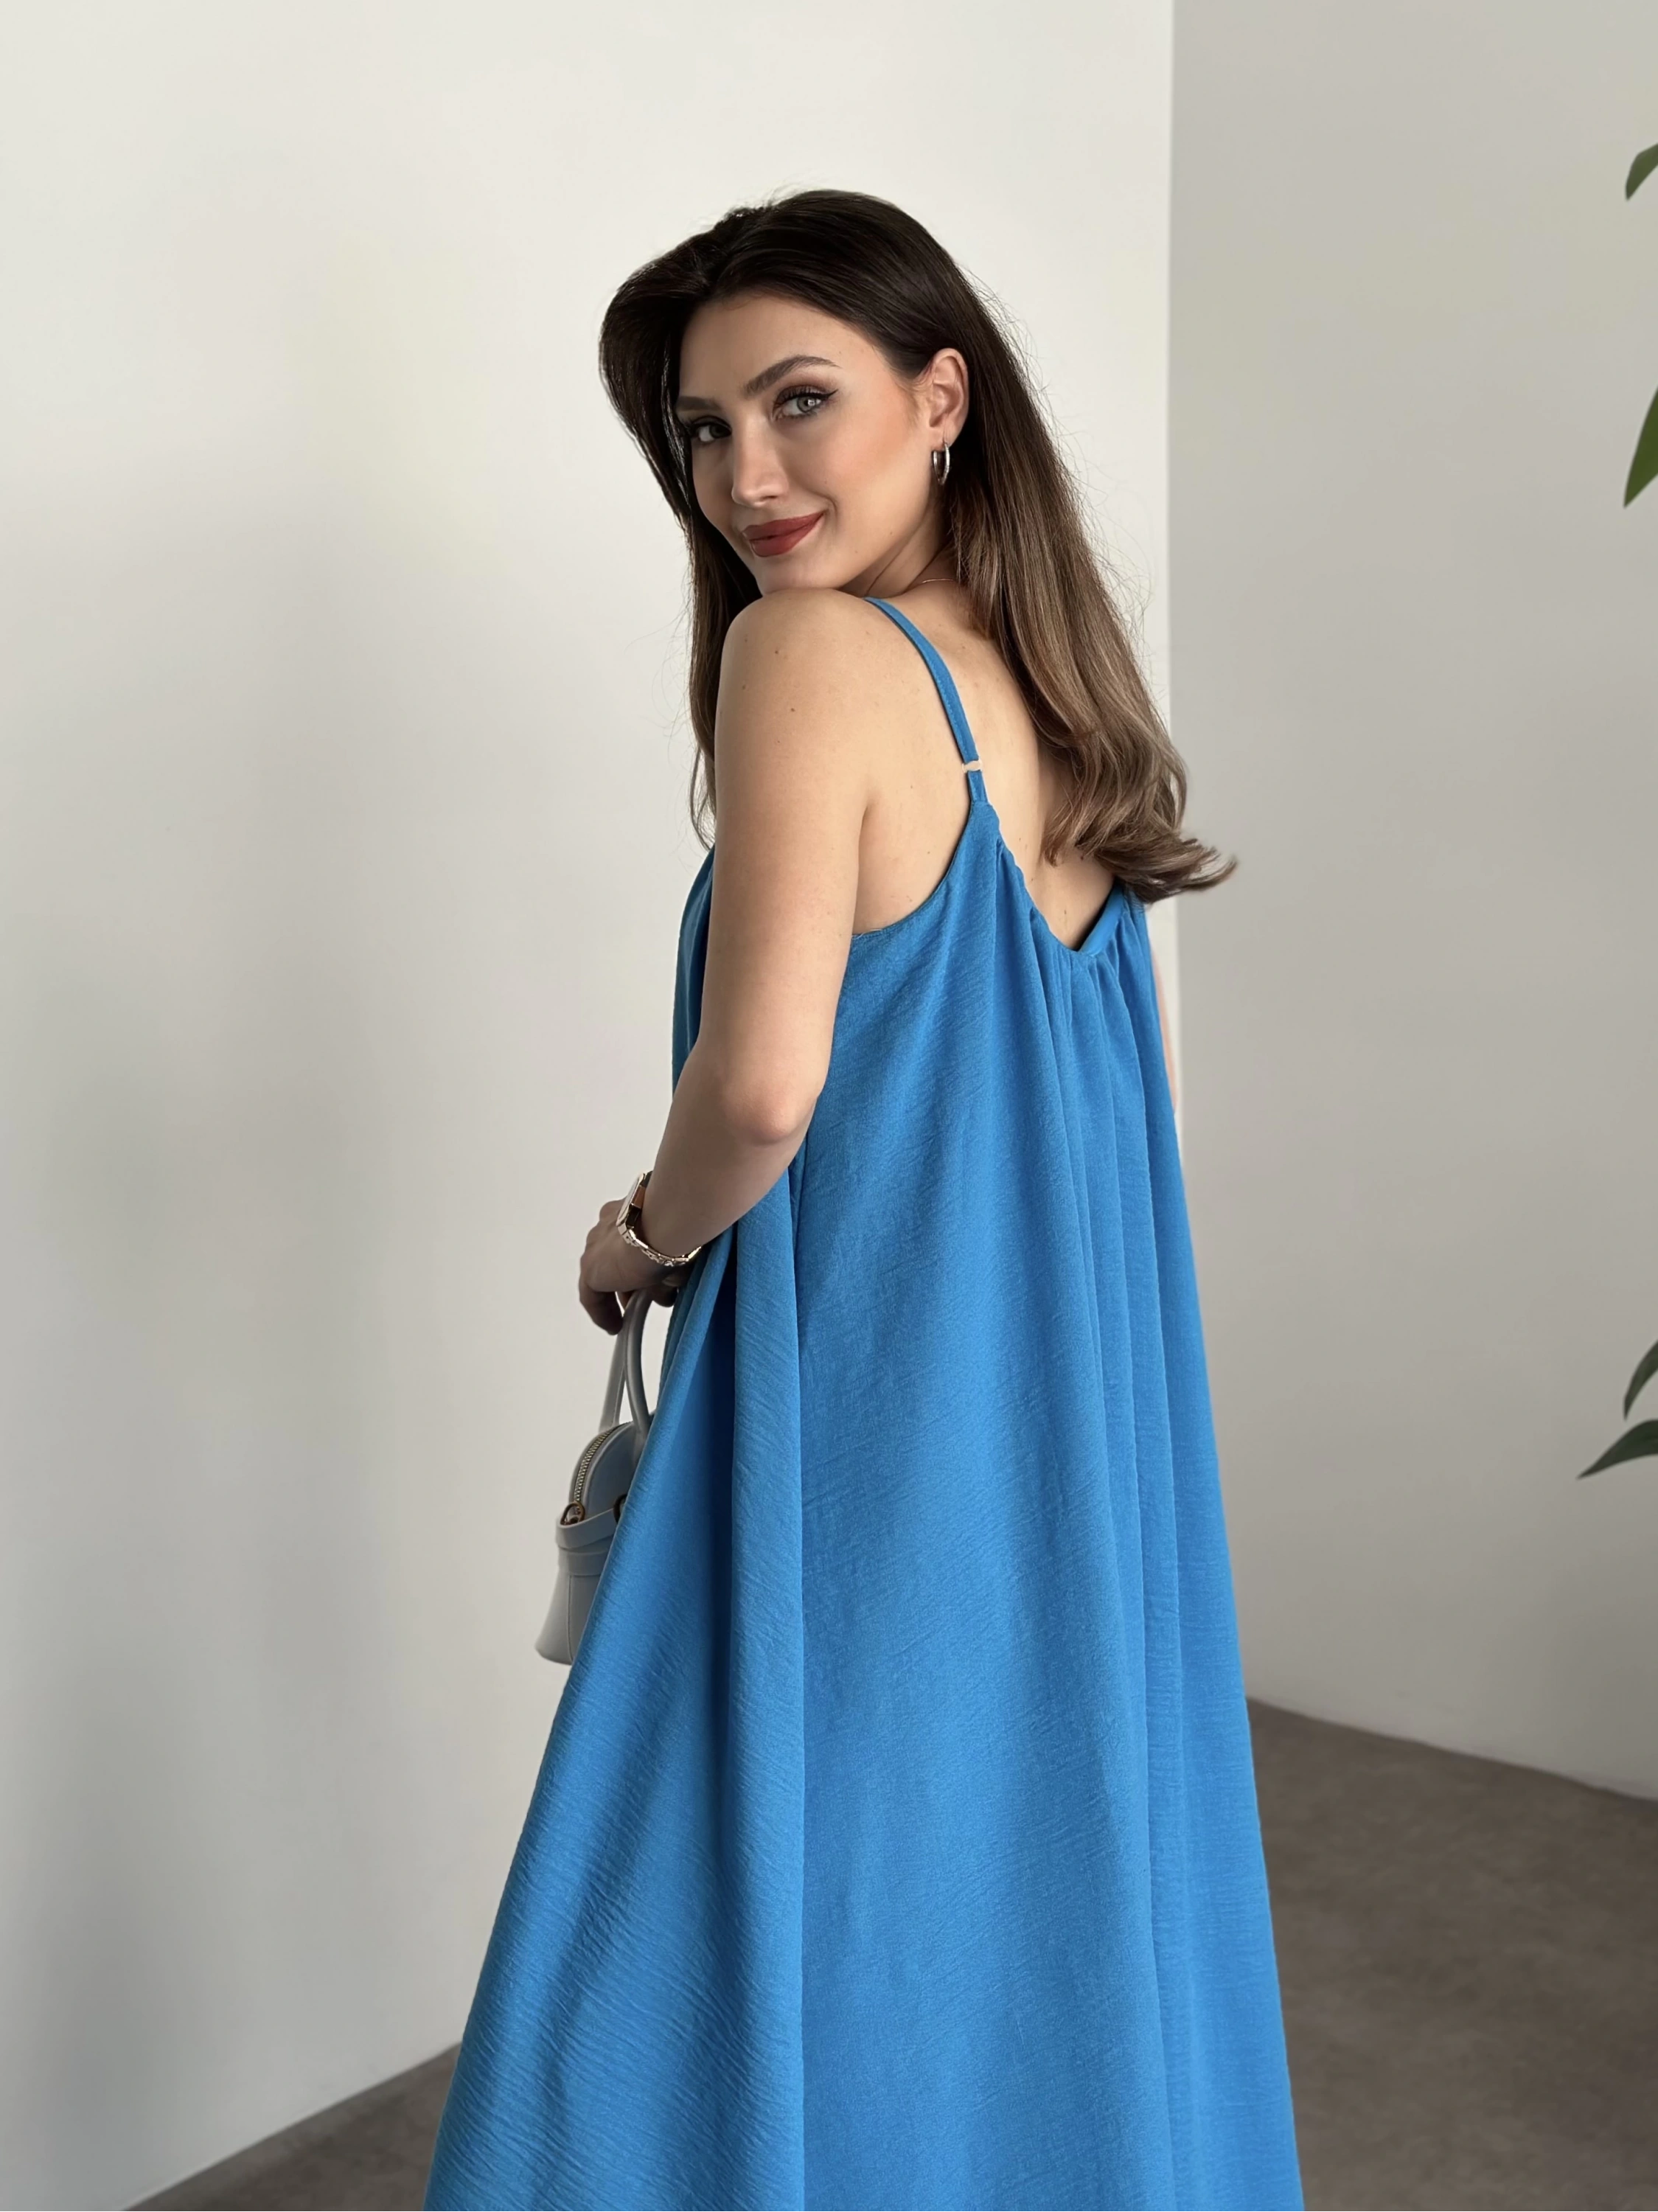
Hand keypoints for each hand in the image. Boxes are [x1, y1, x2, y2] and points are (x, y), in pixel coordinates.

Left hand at [578, 1197, 689, 1333]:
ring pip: (605, 1275)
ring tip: (631, 1315)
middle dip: (627, 1282)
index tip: (644, 1280)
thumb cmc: (680, 1228)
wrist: (668, 1223)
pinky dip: (603, 1312)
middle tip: (639, 1301)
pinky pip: (592, 1297)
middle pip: (613, 1259)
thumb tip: (667, 1291)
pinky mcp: (591, 1270)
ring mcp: (597, 1246)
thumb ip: (668, 1269)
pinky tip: (613, 1326)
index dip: (635, 1263)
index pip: (626, 1242)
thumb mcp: (677, 1252)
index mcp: (629, 1212)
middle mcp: (609, 1225)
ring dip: (619, 1294)